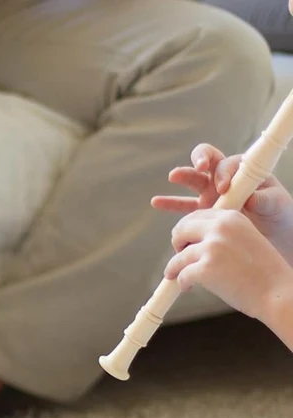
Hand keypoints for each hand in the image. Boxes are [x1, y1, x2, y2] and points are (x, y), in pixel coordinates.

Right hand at [152, 143, 292, 261]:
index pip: (228, 163)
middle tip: (200, 167)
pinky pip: (183, 207)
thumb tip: (251, 197)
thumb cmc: (279, 217)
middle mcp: (225, 180)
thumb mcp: (277, 204)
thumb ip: (265, 198)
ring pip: (193, 181)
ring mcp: (211, 195)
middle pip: (208, 162)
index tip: (223, 188)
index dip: (224, 173)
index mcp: (243, 173)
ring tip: (174, 176)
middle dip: (202, 159)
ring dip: (183, 175)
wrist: (272, 239)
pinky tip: (156, 202)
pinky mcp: (202, 213)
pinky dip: (169, 204)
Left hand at [166, 208, 292, 321]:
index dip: (185, 230)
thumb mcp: (244, 238)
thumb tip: (189, 239)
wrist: (276, 292)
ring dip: (174, 268)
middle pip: (181, 230)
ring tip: (175, 276)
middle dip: (176, 244)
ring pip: (178, 257)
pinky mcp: (205, 269)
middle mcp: (220, 228)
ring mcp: (212, 248)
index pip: (195, 216)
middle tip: (178, 259)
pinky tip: (187, 287)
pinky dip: (181, 283)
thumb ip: (221, 234)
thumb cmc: (261, 270)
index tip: (185, 243)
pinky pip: (181, 274)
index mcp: (231, 217)